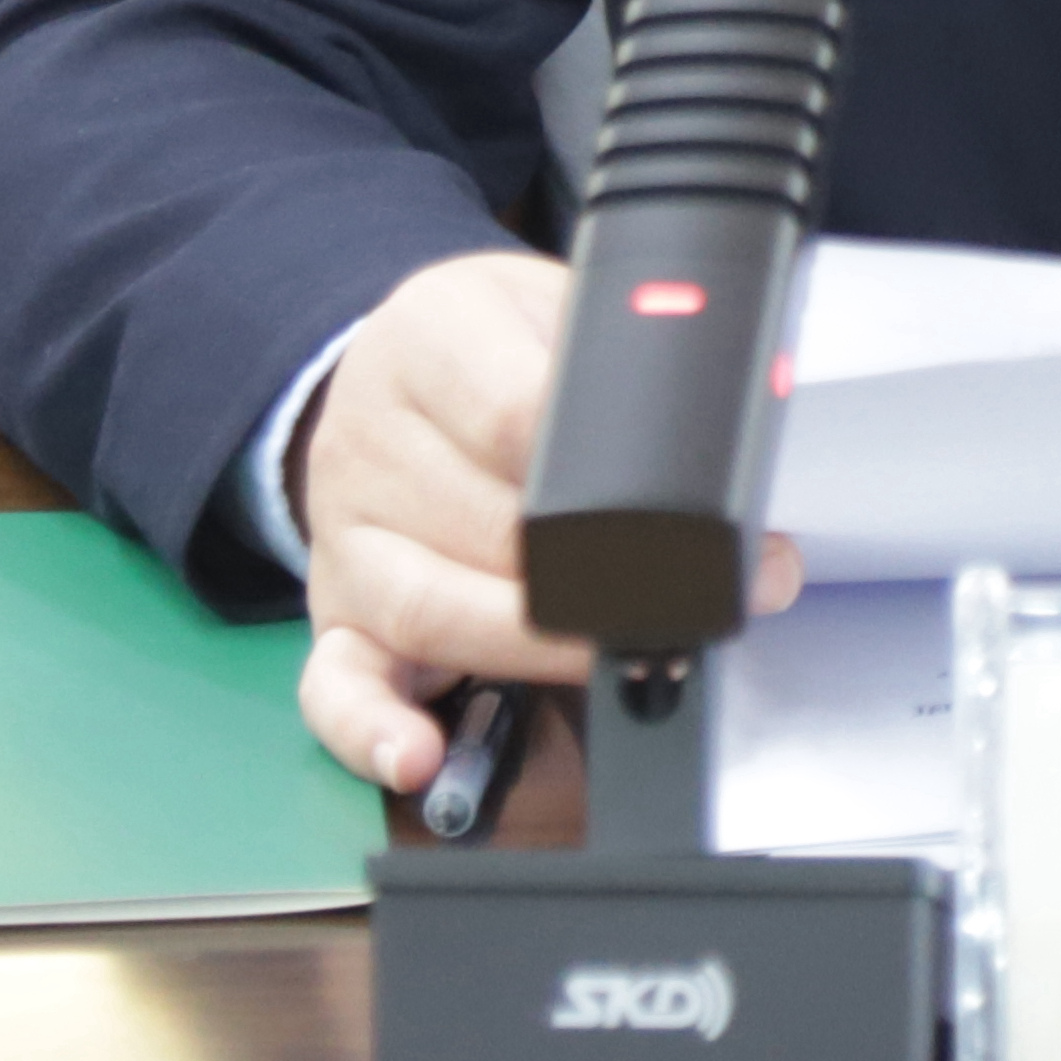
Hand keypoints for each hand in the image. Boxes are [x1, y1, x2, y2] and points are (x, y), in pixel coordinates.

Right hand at [284, 247, 799, 788]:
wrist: (390, 367)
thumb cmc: (492, 345)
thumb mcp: (551, 305)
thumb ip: (620, 359)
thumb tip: (727, 425)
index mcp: (428, 335)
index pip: (512, 413)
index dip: (605, 477)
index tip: (679, 517)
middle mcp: (368, 436)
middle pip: (483, 525)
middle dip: (598, 580)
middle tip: (689, 601)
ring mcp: (345, 532)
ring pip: (427, 607)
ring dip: (530, 650)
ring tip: (611, 660)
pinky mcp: (334, 612)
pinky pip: (333, 682)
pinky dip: (371, 728)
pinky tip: (416, 755)